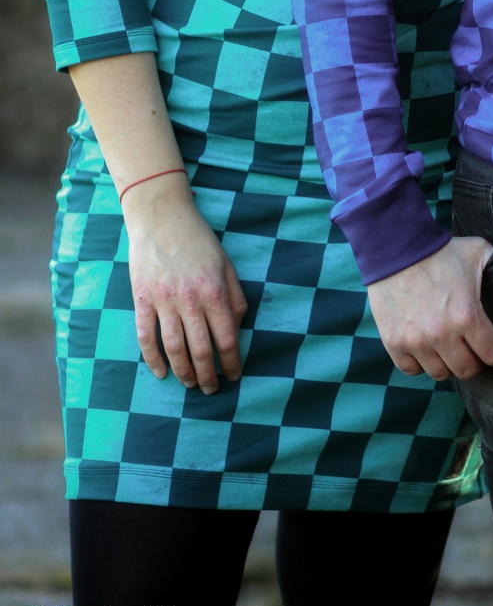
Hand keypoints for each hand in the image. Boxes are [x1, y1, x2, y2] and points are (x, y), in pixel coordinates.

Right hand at [124, 180, 247, 393]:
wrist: (160, 216)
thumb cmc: (198, 239)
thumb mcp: (226, 263)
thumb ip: (235, 296)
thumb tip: (238, 326)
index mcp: (214, 291)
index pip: (227, 338)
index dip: (233, 362)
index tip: (235, 375)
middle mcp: (189, 299)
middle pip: (201, 349)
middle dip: (209, 375)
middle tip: (212, 389)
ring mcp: (163, 301)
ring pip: (174, 348)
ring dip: (183, 372)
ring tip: (191, 384)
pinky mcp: (142, 299)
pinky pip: (145, 336)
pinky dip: (152, 359)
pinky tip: (161, 373)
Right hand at [367, 237, 492, 381]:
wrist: (396, 246)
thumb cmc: (441, 250)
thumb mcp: (477, 252)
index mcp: (467, 315)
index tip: (490, 342)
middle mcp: (442, 334)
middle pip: (467, 370)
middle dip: (473, 360)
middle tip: (469, 348)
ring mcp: (416, 341)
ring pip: (440, 374)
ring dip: (445, 362)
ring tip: (446, 346)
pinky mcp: (394, 343)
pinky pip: (412, 370)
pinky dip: (418, 362)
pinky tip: (423, 346)